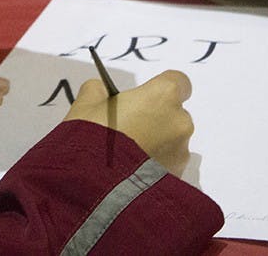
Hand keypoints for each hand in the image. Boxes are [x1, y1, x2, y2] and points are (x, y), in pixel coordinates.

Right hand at [63, 70, 193, 176]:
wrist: (96, 187)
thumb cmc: (92, 136)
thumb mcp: (85, 104)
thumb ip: (98, 90)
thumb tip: (101, 91)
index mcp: (162, 95)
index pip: (179, 82)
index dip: (161, 88)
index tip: (144, 96)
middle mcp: (180, 121)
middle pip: (174, 113)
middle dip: (155, 118)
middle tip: (127, 128)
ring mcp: (182, 152)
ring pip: (172, 141)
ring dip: (156, 144)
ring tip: (126, 156)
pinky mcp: (178, 177)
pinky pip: (168, 164)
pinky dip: (155, 166)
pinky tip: (131, 173)